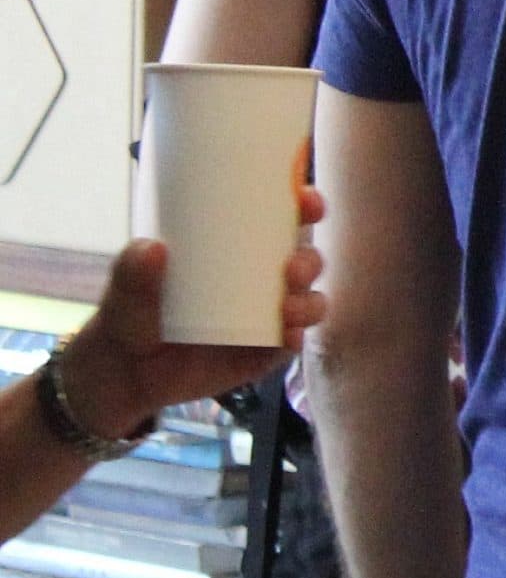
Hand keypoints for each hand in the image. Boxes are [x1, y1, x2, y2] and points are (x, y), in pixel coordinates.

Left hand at [57, 196, 326, 439]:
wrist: (125, 375)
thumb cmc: (128, 317)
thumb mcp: (125, 289)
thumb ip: (131, 270)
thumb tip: (153, 247)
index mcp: (236, 247)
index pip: (282, 219)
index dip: (305, 206)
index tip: (306, 202)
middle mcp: (260, 279)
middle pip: (305, 260)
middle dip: (309, 261)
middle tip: (291, 270)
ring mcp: (266, 317)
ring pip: (307, 301)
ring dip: (308, 302)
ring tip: (287, 310)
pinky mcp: (264, 352)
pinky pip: (292, 343)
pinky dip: (296, 338)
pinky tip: (287, 337)